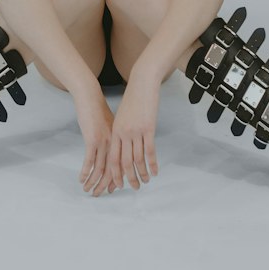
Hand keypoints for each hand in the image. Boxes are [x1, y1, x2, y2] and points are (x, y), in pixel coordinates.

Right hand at [74, 88, 115, 196]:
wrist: (90, 96)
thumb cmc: (97, 108)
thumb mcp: (108, 124)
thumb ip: (110, 137)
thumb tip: (109, 148)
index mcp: (119, 140)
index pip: (121, 164)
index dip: (117, 178)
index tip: (113, 189)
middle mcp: (113, 143)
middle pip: (112, 170)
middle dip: (106, 185)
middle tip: (100, 195)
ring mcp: (104, 142)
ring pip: (101, 168)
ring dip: (94, 182)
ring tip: (88, 190)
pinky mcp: (92, 139)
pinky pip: (90, 161)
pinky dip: (86, 172)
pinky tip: (82, 179)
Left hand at [107, 73, 159, 190]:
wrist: (142, 82)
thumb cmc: (132, 98)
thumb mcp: (122, 115)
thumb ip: (121, 131)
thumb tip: (123, 146)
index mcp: (115, 131)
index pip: (113, 158)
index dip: (116, 173)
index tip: (118, 184)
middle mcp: (124, 133)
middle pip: (124, 162)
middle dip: (129, 178)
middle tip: (134, 187)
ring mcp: (136, 132)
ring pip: (138, 159)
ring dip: (142, 174)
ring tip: (146, 182)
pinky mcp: (148, 128)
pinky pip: (150, 151)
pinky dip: (152, 164)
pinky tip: (155, 172)